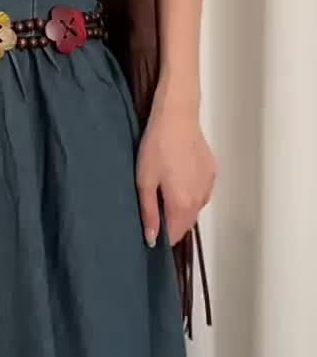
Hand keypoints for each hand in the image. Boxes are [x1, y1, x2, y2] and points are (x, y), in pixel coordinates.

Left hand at [135, 81, 216, 246]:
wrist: (177, 117)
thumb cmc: (157, 146)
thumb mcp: (144, 180)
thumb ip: (149, 213)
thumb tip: (151, 239)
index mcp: (183, 204)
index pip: (174, 235)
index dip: (161, 236)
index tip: (149, 228)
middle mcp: (200, 199)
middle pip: (186, 223)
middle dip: (170, 221)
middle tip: (152, 205)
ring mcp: (209, 185)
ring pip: (194, 207)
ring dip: (181, 206)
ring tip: (163, 186)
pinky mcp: (212, 172)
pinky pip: (201, 192)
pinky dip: (190, 191)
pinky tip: (177, 175)